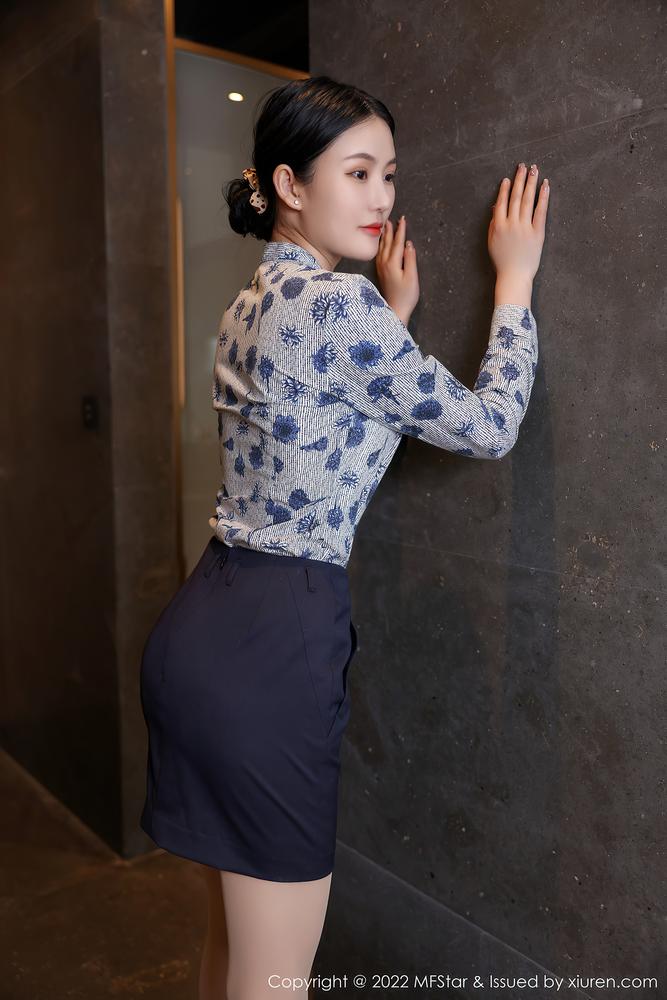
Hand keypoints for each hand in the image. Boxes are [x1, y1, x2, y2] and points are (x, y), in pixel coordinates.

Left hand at [375, 215, 419, 325]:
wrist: (395, 311)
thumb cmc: (406, 296)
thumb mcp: (412, 277)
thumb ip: (410, 259)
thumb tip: (409, 244)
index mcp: (393, 263)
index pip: (398, 243)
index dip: (401, 230)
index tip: (403, 219)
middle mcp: (384, 264)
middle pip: (388, 243)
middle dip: (390, 231)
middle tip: (390, 218)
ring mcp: (381, 268)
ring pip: (382, 248)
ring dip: (385, 237)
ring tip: (385, 227)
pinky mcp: (380, 273)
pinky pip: (379, 254)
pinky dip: (381, 246)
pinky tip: (382, 244)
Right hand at [488, 162, 548, 282]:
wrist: (514, 276)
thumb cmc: (502, 261)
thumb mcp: (492, 241)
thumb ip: (494, 223)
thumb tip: (496, 207)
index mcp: (498, 225)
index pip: (502, 202)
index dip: (505, 189)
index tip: (508, 178)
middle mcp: (511, 224)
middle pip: (516, 197)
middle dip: (519, 180)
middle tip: (523, 166)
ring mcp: (525, 227)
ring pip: (527, 200)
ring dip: (530, 183)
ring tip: (534, 170)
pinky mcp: (537, 233)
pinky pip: (541, 211)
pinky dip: (543, 197)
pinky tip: (545, 185)